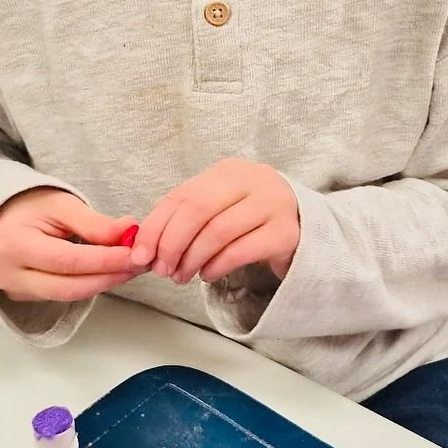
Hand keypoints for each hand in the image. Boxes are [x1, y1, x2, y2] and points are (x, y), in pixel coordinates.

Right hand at [0, 188, 140, 302]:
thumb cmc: (27, 205)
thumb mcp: (60, 204)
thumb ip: (94, 223)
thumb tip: (130, 234)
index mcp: (14, 245)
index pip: (68, 261)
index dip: (105, 261)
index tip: (135, 254)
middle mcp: (9, 274)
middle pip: (69, 287)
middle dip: (109, 277)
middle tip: (140, 264)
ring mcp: (14, 290)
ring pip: (67, 296)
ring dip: (103, 283)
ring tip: (129, 267)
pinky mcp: (22, 297)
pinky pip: (61, 295)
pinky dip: (87, 285)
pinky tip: (107, 272)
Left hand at [131, 159, 299, 285]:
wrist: (307, 230)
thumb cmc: (251, 222)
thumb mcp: (219, 208)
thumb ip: (185, 219)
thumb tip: (145, 247)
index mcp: (227, 171)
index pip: (181, 195)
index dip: (155, 227)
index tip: (140, 254)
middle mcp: (253, 179)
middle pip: (198, 209)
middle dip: (172, 243)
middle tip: (162, 270)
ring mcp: (273, 204)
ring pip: (218, 231)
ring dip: (192, 259)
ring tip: (181, 276)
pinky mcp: (286, 233)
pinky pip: (241, 251)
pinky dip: (216, 266)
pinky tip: (207, 275)